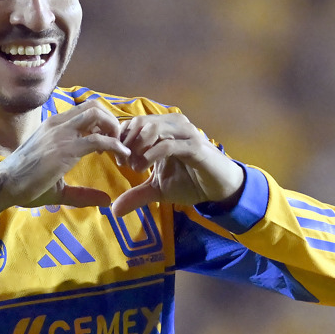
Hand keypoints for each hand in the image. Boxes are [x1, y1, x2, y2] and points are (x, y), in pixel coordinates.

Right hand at [0, 99, 130, 216]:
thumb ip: (83, 192)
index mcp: (54, 126)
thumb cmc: (25, 185)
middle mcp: (58, 124)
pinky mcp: (66, 148)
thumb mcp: (57, 184)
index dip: (102, 124)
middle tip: (118, 143)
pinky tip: (122, 156)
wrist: (4, 185)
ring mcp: (61, 133)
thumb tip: (106, 201)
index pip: (85, 111)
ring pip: (97, 114)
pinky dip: (116, 145)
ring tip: (121, 149)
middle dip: (111, 121)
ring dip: (115, 129)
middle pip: (94, 106)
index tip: (109, 145)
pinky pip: (99, 138)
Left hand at [111, 114, 244, 216]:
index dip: (121, 139)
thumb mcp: (158, 189)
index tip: (117, 159)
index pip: (133, 123)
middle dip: (126, 142)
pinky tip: (142, 168)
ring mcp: (184, 134)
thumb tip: (114, 211)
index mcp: (163, 129)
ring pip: (152, 129)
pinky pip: (167, 145)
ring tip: (134, 167)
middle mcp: (173, 125)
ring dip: (137, 148)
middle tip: (123, 162)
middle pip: (139, 122)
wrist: (219, 188)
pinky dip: (150, 156)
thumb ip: (136, 195)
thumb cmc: (190, 182)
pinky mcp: (194, 146)